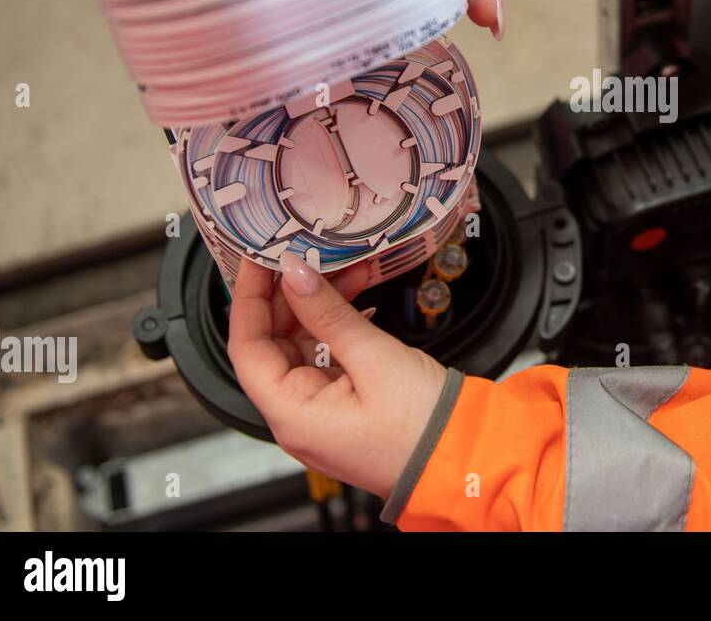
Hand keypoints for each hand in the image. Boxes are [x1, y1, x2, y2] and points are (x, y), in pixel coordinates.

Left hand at [227, 255, 446, 498]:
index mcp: (292, 414)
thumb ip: (328, 313)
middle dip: (291, 296)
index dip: (248, 297)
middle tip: (308, 255)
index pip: (247, 347)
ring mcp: (321, 412)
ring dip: (320, 307)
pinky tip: (358, 301)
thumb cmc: (422, 424)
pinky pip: (328, 357)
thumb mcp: (373, 357)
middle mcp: (297, 416)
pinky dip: (338, 326)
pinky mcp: (344, 405)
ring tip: (347, 270)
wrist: (463, 457)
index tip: (258, 258)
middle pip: (273, 344)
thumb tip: (294, 273)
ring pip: (302, 346)